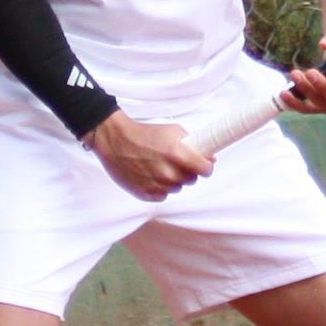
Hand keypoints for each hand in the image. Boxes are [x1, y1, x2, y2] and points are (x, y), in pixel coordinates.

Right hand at [87, 112, 212, 201]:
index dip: (206, 167)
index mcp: (177, 155)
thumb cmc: (144, 134)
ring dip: (173, 180)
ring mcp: (156, 185)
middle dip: (188, 171)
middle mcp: (168, 173)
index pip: (206, 170)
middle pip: (191, 180)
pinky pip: (163, 195)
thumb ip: (193, 144)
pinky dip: (160, 187)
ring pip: (177, 188)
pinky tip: (151, 174)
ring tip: (160, 166)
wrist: (115, 141)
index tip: (203, 165)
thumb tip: (210, 157)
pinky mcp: (145, 194)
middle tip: (176, 161)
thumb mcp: (172, 130)